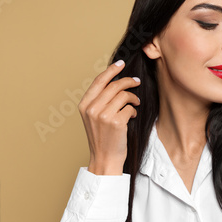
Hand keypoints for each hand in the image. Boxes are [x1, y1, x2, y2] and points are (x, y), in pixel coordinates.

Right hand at [78, 60, 140, 174]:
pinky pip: (129, 108)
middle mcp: (92, 109)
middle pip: (114, 85)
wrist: (105, 158)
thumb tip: (115, 82)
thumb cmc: (102, 138)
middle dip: (128, 81)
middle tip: (137, 82)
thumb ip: (99, 100)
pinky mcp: (116, 122)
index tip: (121, 63)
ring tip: (135, 103)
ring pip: (123, 95)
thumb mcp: (94, 117)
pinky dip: (133, 111)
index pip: (99, 81)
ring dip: (133, 97)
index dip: (111, 70)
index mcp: (84, 105)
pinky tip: (131, 117)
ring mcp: (103, 115)